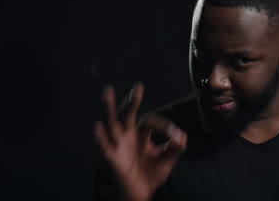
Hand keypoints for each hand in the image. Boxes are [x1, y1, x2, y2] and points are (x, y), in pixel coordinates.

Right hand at [94, 82, 186, 200]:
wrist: (140, 194)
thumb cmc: (150, 174)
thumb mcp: (168, 159)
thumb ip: (176, 148)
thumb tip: (181, 136)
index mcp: (142, 133)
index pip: (150, 121)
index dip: (164, 126)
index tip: (176, 137)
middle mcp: (128, 135)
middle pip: (128, 114)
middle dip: (132, 101)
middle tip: (138, 88)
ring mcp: (119, 145)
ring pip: (112, 123)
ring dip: (109, 108)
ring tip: (108, 94)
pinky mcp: (113, 158)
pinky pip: (105, 146)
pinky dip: (100, 137)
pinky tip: (97, 126)